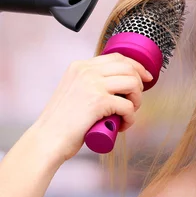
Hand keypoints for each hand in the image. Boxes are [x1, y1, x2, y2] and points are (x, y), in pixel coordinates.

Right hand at [31, 53, 152, 162]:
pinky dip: (130, 118)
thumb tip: (118, 82)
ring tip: (127, 113)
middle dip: (139, 86)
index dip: (137, 67)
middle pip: (129, 68)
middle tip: (134, 102)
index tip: (146, 78)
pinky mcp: (99, 101)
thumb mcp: (75, 90)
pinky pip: (128, 106)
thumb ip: (91, 82)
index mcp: (80, 66)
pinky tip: (122, 125)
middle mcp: (86, 71)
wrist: (48, 138)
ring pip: (133, 84)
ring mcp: (92, 84)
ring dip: (137, 101)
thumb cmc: (62, 121)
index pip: (118, 57)